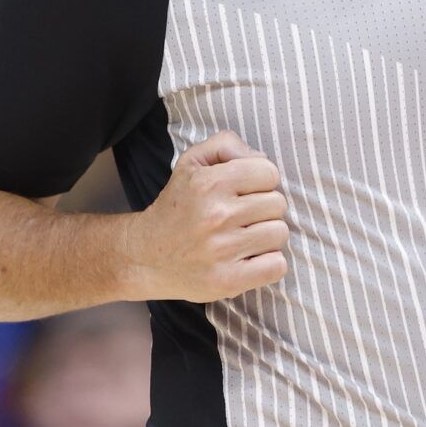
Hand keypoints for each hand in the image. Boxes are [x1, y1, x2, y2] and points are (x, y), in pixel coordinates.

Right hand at [123, 130, 288, 301]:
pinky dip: (269, 263)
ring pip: (279, 233)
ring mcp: (222, 250)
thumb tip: (261, 159)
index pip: (269, 173)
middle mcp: (216, 215)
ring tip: (244, 238)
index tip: (245, 192)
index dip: (261, 181)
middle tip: (242, 218)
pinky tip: (250, 259)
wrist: (145, 256)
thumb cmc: (177, 207)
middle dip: (264, 209)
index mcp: (209, 182)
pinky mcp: (227, 281)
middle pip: (278, 204)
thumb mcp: (191, 163)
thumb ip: (226, 145)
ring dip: (267, 236)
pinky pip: (276, 266)